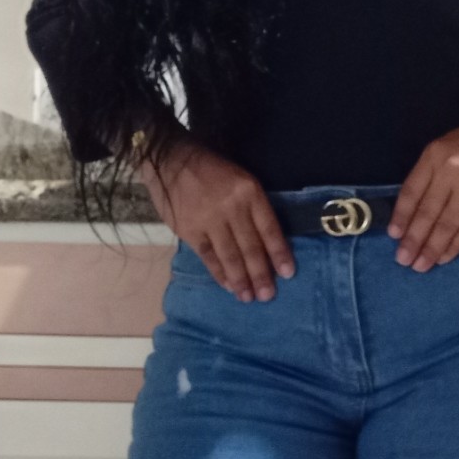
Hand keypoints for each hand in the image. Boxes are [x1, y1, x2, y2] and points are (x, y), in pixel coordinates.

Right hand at [140, 138, 295, 301]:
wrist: (171, 160)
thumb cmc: (211, 169)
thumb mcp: (241, 179)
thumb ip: (253, 207)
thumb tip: (266, 244)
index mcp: (249, 192)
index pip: (269, 229)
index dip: (279, 253)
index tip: (288, 274)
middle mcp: (232, 207)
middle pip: (251, 247)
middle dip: (261, 274)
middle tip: (268, 296)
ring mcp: (209, 220)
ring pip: (230, 255)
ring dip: (242, 280)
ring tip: (250, 297)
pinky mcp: (189, 230)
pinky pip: (208, 256)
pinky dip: (219, 273)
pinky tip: (228, 285)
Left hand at [388, 118, 458, 270]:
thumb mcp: (446, 144)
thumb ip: (430, 171)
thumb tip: (414, 206)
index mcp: (435, 157)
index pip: (412, 191)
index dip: (401, 215)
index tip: (394, 235)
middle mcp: (451, 174)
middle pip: (427, 212)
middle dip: (413, 239)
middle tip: (403, 259)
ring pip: (446, 225)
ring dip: (431, 248)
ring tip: (420, 265)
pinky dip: (454, 246)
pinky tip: (444, 257)